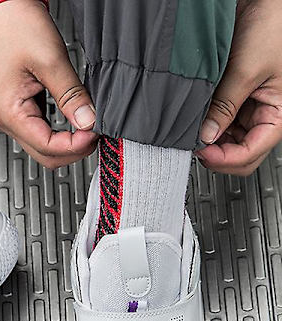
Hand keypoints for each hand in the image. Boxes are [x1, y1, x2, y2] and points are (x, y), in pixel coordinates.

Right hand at [0, 0, 97, 168]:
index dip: (75, 146)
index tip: (95, 133)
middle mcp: (7, 119)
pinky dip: (60, 132)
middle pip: (45, 155)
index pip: (47, 147)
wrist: (2, 8)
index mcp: (9, 112)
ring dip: (67, 143)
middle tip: (95, 134)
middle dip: (73, 150)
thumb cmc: (16, 27)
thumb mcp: (51, 61)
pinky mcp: (19, 108)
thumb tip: (88, 121)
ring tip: (88, 126)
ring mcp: (12, 116)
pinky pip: (41, 132)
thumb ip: (71, 96)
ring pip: (43, 147)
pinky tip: (74, 121)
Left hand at [196, 0, 281, 175]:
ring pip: (229, 142)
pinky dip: (208, 128)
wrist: (265, 2)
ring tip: (193, 135)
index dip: (225, 159)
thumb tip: (206, 136)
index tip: (202, 152)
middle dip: (218, 155)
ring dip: (211, 142)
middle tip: (195, 148)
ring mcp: (250, 110)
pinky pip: (221, 124)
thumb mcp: (246, 71)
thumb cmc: (272, 26)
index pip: (251, 154)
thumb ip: (225, 107)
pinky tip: (197, 124)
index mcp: (279, 115)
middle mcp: (265, 115)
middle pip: (240, 154)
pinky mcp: (236, 100)